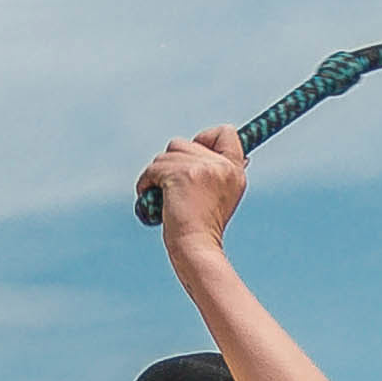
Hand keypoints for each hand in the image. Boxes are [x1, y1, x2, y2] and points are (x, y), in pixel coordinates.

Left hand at [135, 124, 245, 254]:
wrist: (195, 248)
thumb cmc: (202, 229)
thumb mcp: (220, 195)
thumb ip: (216, 171)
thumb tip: (205, 148)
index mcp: (235, 170)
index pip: (226, 132)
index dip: (205, 139)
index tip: (194, 160)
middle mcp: (222, 166)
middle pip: (183, 143)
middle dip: (171, 164)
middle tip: (175, 190)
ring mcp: (203, 169)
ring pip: (165, 155)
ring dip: (157, 174)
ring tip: (163, 196)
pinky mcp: (182, 175)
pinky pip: (153, 169)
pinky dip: (146, 183)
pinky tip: (151, 197)